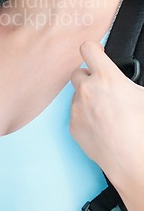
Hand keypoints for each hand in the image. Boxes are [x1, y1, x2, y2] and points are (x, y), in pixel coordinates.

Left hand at [70, 41, 143, 188]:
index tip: (98, 53)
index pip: (88, 49)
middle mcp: (87, 90)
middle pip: (77, 72)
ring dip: (87, 98)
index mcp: (106, 77)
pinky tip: (101, 127)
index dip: (94, 49)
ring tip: (106, 113)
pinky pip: (75, 114)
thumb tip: (127, 83)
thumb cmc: (143, 129)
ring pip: (76, 95)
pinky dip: (84, 117)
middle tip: (103, 88)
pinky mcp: (73, 126)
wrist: (134, 162)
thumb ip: (131, 82)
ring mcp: (77, 109)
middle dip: (88, 77)